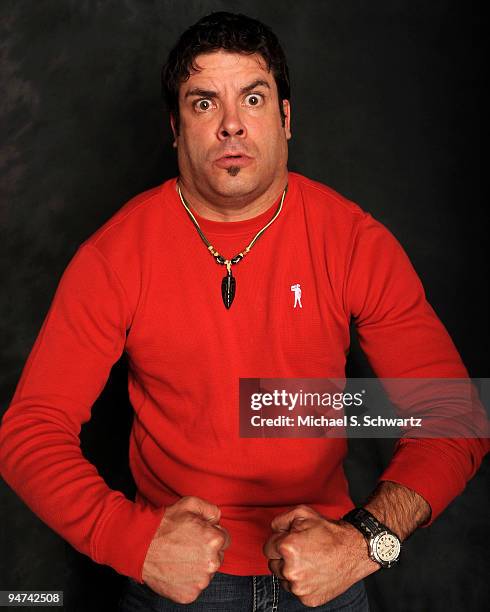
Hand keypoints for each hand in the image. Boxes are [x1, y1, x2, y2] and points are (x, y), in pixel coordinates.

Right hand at [142, 496, 230, 603]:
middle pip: (217, 557)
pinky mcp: (189, 595)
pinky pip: (194, 587)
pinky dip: (187, 580)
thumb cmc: (164, 524)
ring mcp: (200, 581)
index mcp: (214, 540)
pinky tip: (176, 569)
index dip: (211, 535)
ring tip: (179, 557)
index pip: (224, 539)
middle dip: (206, 552)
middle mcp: (211, 562)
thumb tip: (218, 518)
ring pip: (206, 573)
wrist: (141, 545)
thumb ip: (210, 509)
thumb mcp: (189, 503)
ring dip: (197, 567)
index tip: (198, 535)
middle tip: (187, 546)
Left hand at [263, 505, 378, 607]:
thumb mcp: (303, 513)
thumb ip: (280, 520)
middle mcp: (291, 570)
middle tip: (300, 551)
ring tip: (308, 561)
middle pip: (273, 565)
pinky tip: (314, 572)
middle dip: (282, 557)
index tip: (289, 542)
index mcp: (287, 548)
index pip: (267, 548)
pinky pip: (296, 590)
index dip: (278, 542)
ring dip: (291, 571)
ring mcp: (299, 587)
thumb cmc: (329, 532)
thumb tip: (273, 530)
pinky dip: (302, 583)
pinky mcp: (308, 599)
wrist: (354, 550)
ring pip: (283, 579)